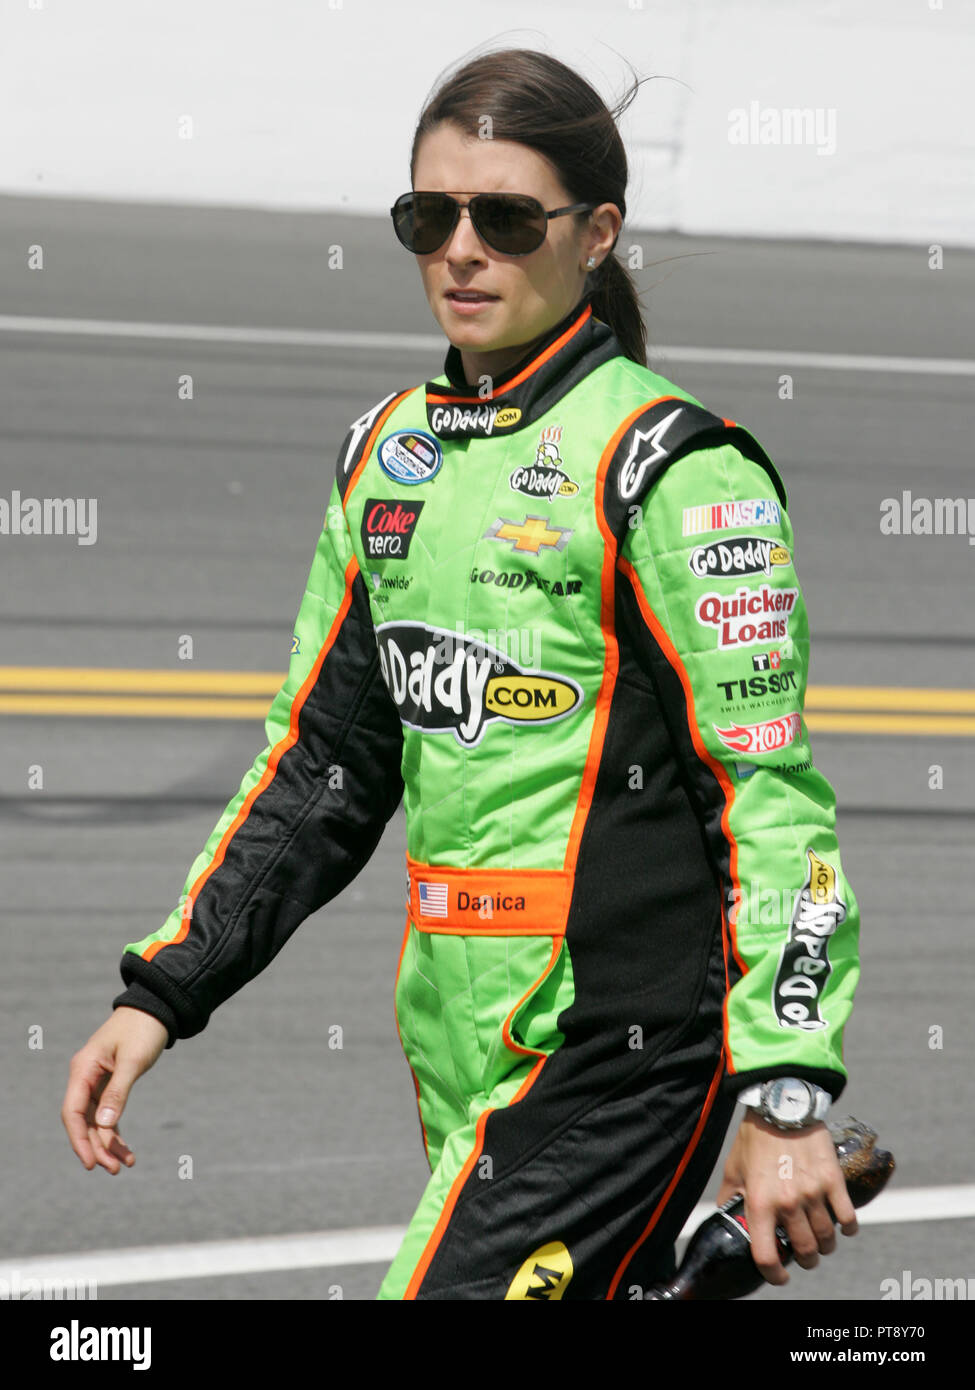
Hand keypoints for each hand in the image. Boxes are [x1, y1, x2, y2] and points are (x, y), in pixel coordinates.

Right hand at [62, 1007, 168, 1172]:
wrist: (156, 1008)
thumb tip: (104, 1125)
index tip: (91, 1164)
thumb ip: (118, 1092)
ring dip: (108, 1144)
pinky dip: (116, 1131)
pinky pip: (108, 1113)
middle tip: (116, 1170)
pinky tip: (127, 1150)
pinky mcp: (110, 1083)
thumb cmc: (143, 1029)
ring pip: (97, 1121)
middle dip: (98, 1147)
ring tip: (126, 1165)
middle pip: (84, 1121)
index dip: (80, 1140)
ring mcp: (96, 1081)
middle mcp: (85, 1077)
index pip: (73, 1112)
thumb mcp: (133, 1061)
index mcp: (83, 1069)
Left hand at [716, 1110, 857, 1285]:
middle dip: (806, 1259)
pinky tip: (843, 1225)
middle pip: (805, 1251)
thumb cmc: (755, 1138)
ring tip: (822, 1241)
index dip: (773, 1275)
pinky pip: (848, 1218)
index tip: (779, 1276)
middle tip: (804, 1254)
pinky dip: (848, 1227)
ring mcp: (813, 1193)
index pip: (767, 1256)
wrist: (781, 1105)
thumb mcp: (734, 1169)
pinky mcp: (833, 1180)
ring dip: (826, 1246)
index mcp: (760, 1203)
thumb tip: (725, 1215)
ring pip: (827, 1239)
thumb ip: (730, 1196)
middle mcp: (787, 1203)